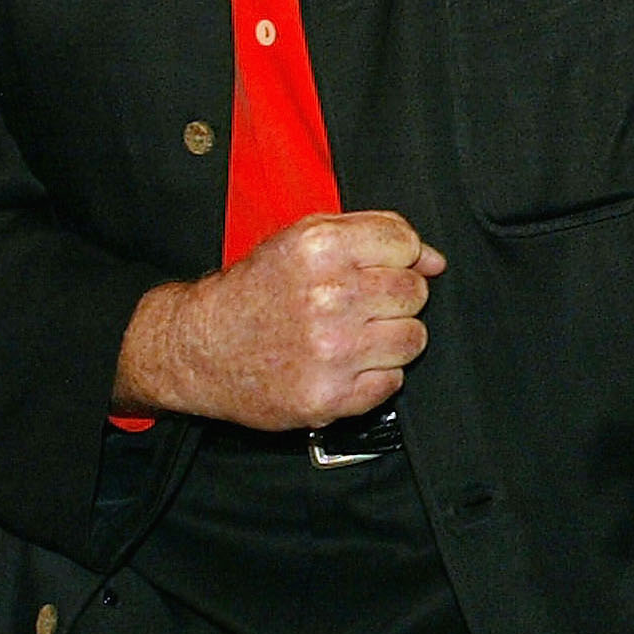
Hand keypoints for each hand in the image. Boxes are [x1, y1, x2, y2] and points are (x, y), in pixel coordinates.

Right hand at [114, 210, 445, 430]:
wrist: (199, 348)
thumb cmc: (254, 291)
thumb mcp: (302, 238)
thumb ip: (372, 235)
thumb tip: (434, 259)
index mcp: (321, 249)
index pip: (406, 243)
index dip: (400, 255)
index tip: (382, 267)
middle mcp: (329, 297)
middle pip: (414, 291)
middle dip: (396, 296)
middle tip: (363, 304)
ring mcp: (331, 351)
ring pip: (413, 339)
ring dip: (392, 337)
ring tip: (357, 335)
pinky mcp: (328, 397)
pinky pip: (391, 383)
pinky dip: (376, 376)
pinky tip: (346, 364)